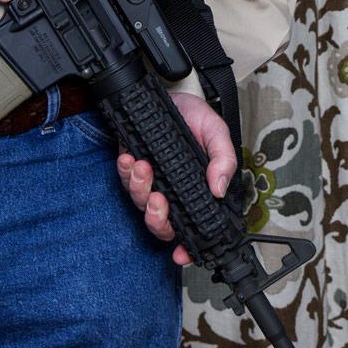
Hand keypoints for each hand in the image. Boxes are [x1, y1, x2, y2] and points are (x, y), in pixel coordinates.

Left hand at [116, 90, 236, 266]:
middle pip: (160, 223)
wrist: (172, 93)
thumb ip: (223, 160)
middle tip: (158, 199)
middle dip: (156, 217)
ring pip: (140, 201)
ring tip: (143, 167)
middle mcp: (172, 191)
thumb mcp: (217, 133)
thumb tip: (219, 190)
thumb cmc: (195, 117)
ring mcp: (151, 180)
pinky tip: (130, 158)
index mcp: (196, 191)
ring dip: (140, 188)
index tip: (181, 254)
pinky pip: (124, 178)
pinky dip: (125, 171)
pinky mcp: (132, 166)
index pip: (192, 227)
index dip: (187, 247)